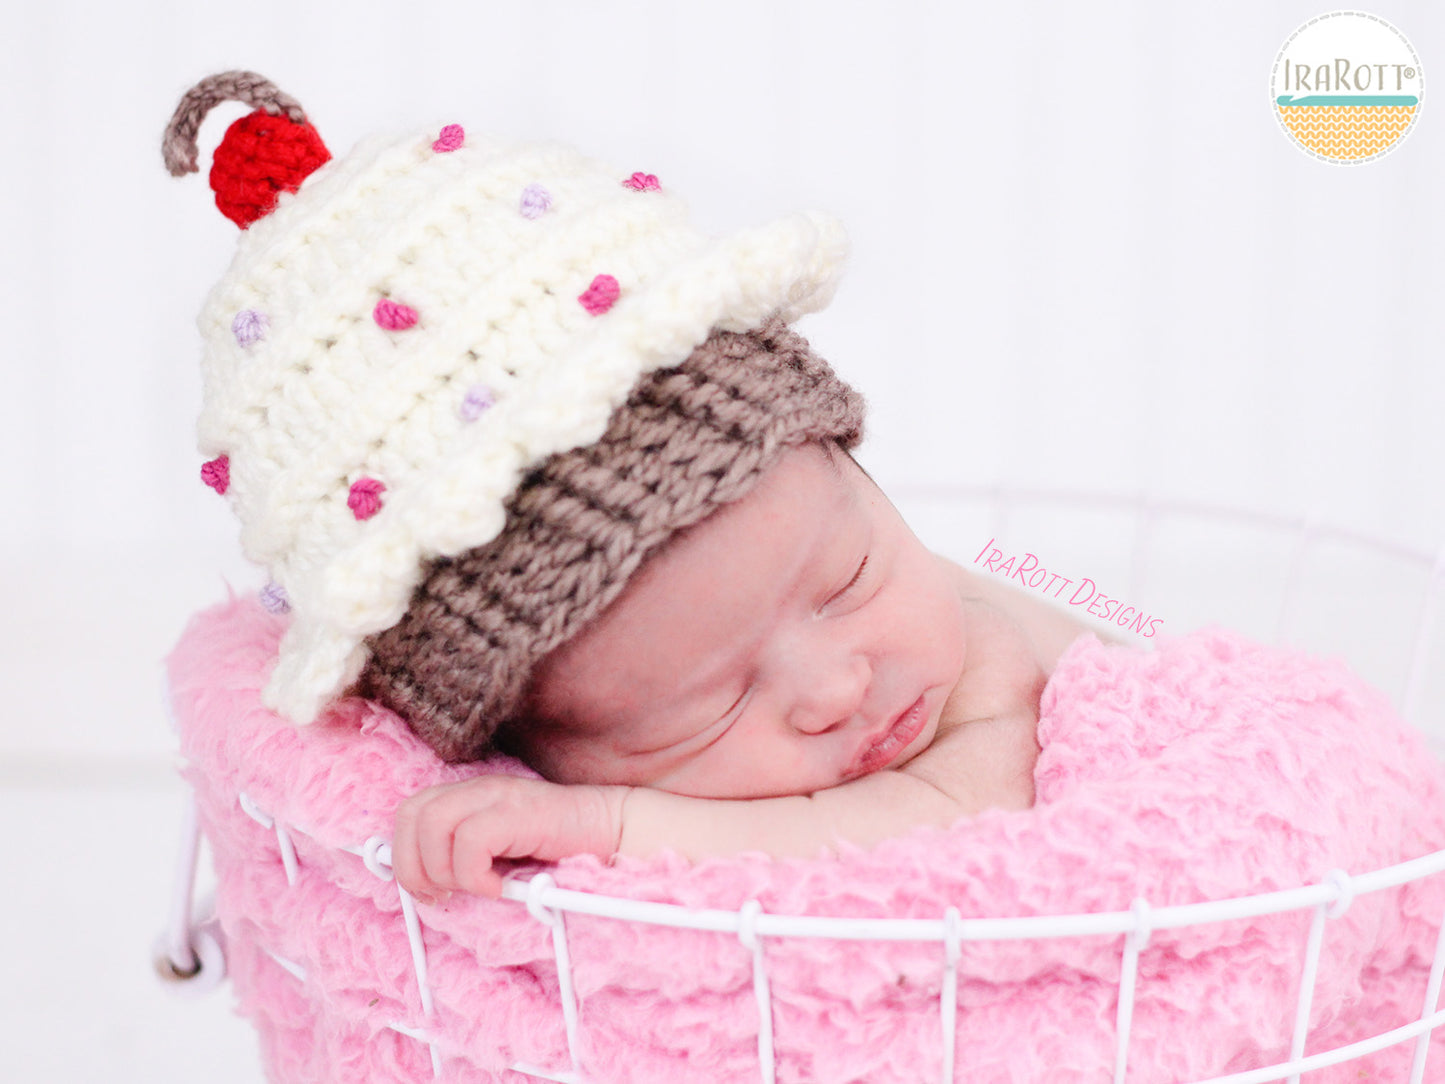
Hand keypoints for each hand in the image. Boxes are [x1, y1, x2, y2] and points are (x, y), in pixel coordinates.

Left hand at [391, 775, 626, 900]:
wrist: (611, 834)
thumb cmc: (556, 853)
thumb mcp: (500, 856)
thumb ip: (465, 858)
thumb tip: (426, 887)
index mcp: (468, 796)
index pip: (408, 813)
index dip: (405, 856)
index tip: (430, 892)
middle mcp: (477, 789)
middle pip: (412, 815)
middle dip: (416, 866)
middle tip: (446, 895)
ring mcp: (498, 795)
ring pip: (433, 825)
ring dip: (445, 871)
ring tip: (476, 888)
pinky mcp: (518, 811)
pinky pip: (471, 841)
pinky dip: (475, 875)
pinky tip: (499, 887)